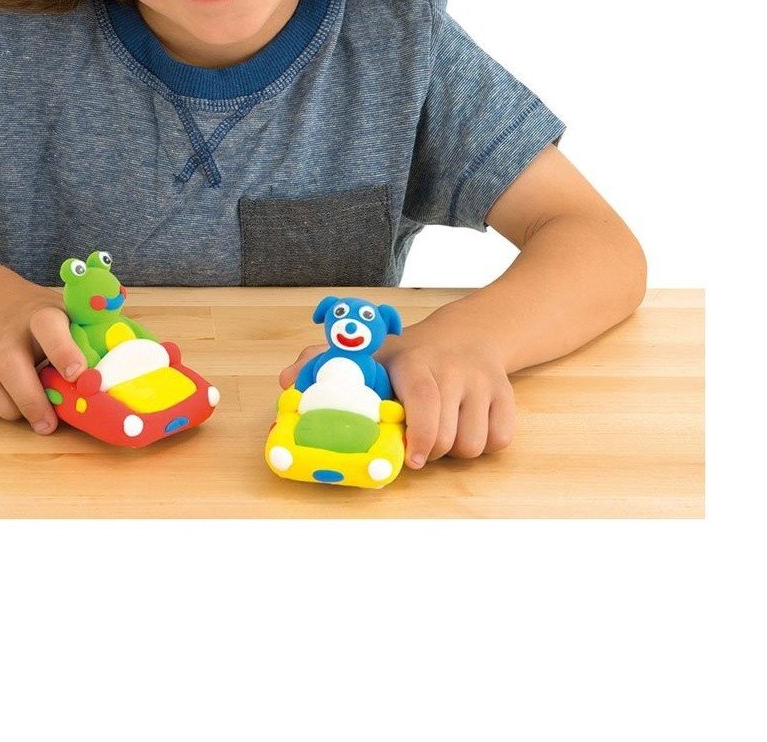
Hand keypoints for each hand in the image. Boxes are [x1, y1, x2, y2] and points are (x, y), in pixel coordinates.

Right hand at [0, 276, 87, 433]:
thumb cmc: (42, 318)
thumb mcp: (69, 313)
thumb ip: (100, 334)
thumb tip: (157, 358)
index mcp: (41, 314)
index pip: (50, 327)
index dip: (64, 351)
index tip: (79, 376)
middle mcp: (7, 328)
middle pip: (10, 365)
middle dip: (30, 400)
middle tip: (48, 425)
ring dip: (7, 409)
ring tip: (29, 418)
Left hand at [278, 315, 514, 468]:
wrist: (470, 332)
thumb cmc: (410, 354)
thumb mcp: (370, 352)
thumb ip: (323, 363)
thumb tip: (286, 382)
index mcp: (414, 361)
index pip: (422, 402)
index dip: (417, 436)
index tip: (410, 459)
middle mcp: (452, 369)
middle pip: (446, 437)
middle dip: (428, 451)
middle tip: (416, 445)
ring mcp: (482, 383)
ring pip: (473, 444)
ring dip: (455, 449)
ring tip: (441, 431)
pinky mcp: (506, 396)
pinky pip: (500, 440)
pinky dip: (485, 443)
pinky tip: (467, 426)